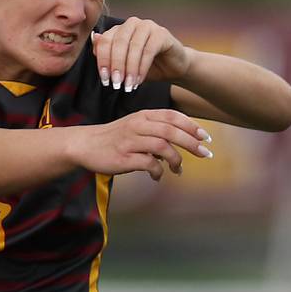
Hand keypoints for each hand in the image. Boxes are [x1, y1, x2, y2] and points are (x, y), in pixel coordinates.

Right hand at [71, 109, 212, 180]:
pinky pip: (148, 163)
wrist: (85, 145)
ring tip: (178, 169)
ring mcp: (129, 141)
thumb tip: (184, 141)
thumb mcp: (135, 125)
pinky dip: (158, 171)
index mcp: (143, 116)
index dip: (192, 126)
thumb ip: (157, 128)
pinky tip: (157, 176)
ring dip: (176, 159)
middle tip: (204, 154)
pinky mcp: (123, 157)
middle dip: (192, 143)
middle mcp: (137, 125)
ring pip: (162, 146)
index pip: (173, 116)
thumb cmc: (114, 137)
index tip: (205, 138)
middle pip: (171, 131)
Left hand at [92, 18, 191, 89]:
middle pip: (118, 43)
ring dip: (129, 69)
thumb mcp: (121, 64)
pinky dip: (142, 67)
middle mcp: (132, 24)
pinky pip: (148, 50)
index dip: (103, 61)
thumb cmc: (144, 66)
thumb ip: (107, 53)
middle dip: (116, 65)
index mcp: (119, 29)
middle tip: (116, 83)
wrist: (171, 68)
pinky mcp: (161, 34)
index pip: (104, 41)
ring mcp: (148, 26)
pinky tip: (139, 80)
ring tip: (128, 85)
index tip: (105, 80)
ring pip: (133, 47)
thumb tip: (94, 39)